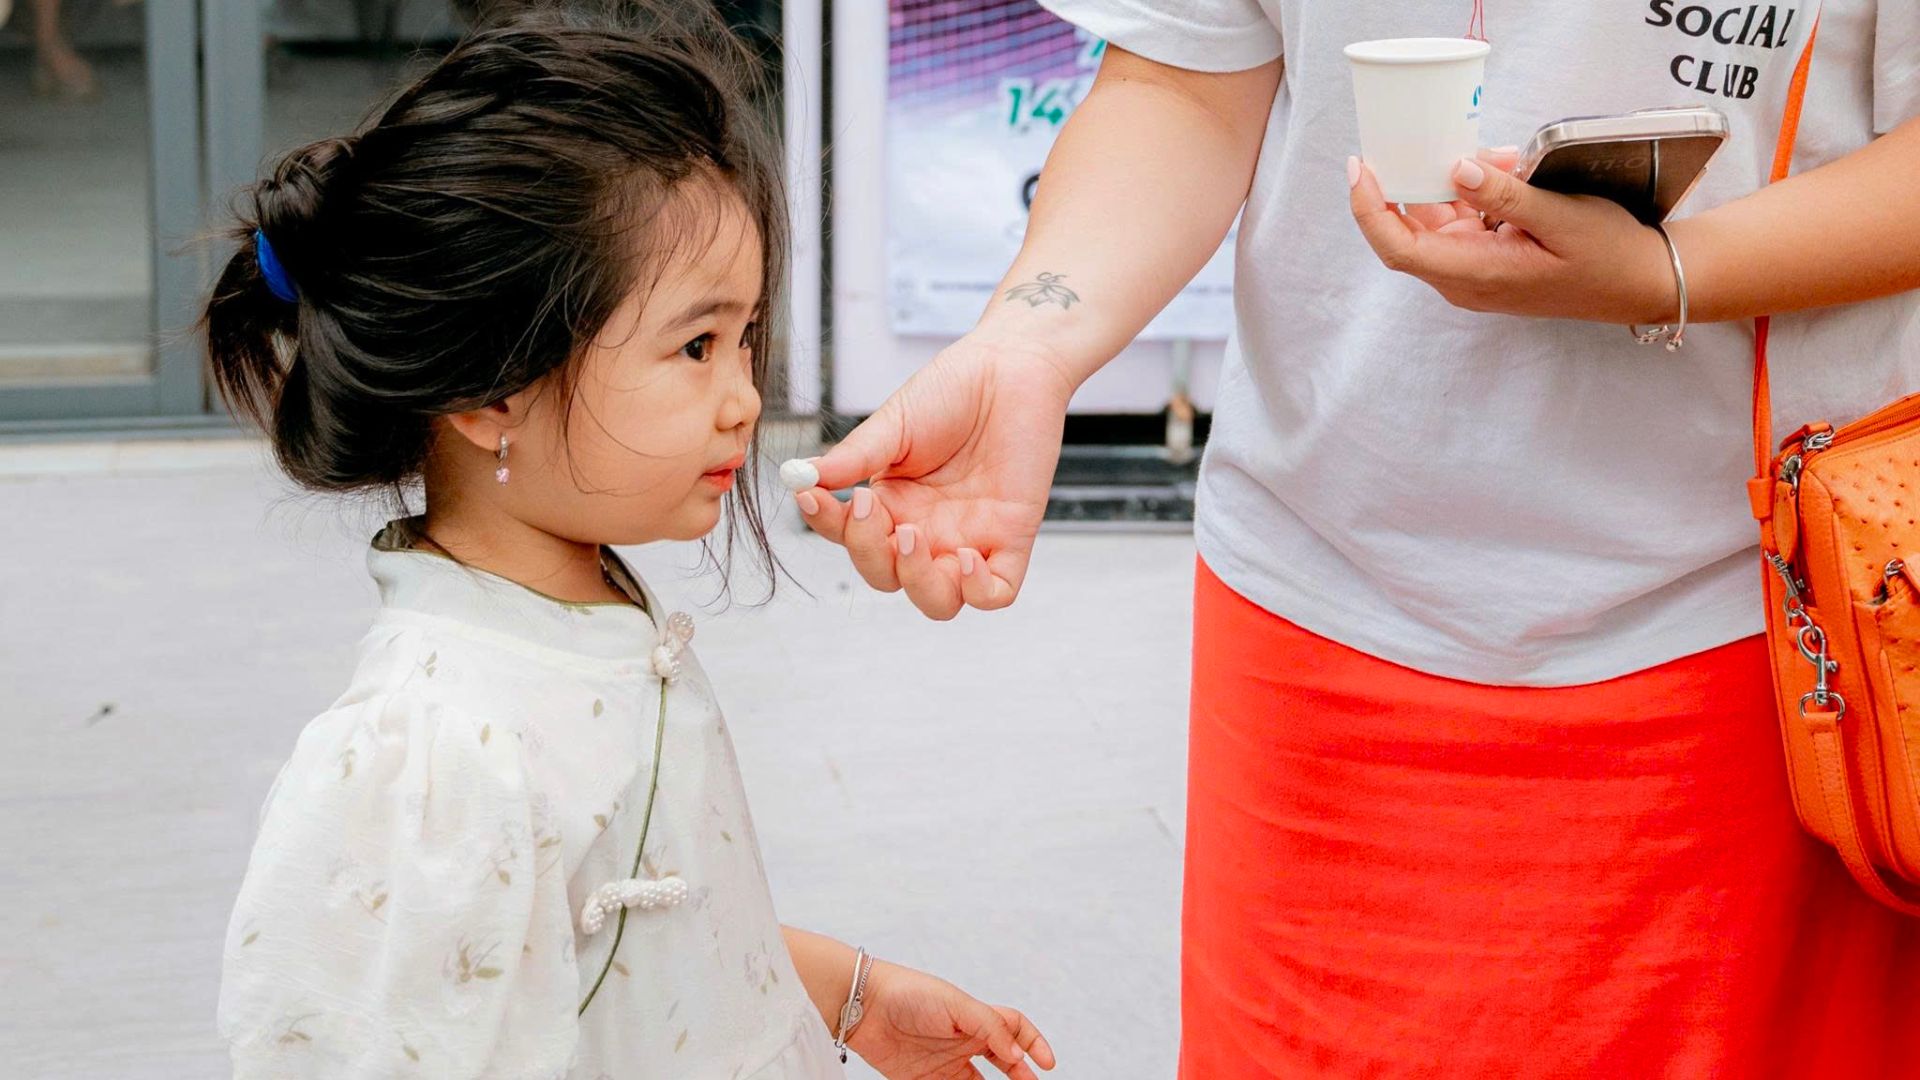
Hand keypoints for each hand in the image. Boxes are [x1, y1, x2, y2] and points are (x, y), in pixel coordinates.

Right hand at [793, 334, 1076, 618]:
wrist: (1011, 366)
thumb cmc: (953, 390)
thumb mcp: (893, 424)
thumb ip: (852, 458)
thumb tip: (798, 477)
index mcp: (891, 504)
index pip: (850, 537)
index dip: (828, 526)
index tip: (814, 498)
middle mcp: (925, 530)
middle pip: (887, 576)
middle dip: (870, 553)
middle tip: (872, 509)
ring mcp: (968, 539)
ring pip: (937, 601)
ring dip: (918, 582)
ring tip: (911, 536)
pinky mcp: (1011, 540)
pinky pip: (996, 593)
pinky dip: (978, 590)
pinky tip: (965, 557)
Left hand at [846, 961, 1055, 1079]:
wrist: (862, 1006)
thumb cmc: (909, 993)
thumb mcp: (956, 1005)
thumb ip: (990, 1028)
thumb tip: (1018, 1056)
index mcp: (975, 1016)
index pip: (1015, 1028)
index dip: (1033, 1043)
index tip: (1047, 1064)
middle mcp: (965, 1040)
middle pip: (1004, 1060)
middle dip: (1022, 1075)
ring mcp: (946, 1062)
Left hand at [1347, 149, 1677, 324]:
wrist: (1640, 283)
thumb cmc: (1607, 256)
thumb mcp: (1561, 217)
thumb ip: (1506, 194)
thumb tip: (1457, 168)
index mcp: (1475, 274)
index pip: (1399, 247)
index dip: (1370, 210)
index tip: (1360, 168)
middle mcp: (1465, 279)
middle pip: (1410, 231)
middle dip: (1409, 182)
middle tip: (1412, 138)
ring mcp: (1475, 272)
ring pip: (1439, 221)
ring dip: (1452, 182)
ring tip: (1500, 155)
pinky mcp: (1489, 260)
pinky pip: (1465, 222)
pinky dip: (1475, 192)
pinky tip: (1507, 168)